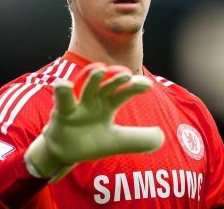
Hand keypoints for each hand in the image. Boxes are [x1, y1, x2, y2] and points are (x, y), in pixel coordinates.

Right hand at [25, 63, 164, 181]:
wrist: (66, 153)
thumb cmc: (92, 140)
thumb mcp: (117, 142)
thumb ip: (138, 139)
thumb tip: (161, 137)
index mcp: (109, 103)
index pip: (124, 92)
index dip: (135, 87)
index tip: (147, 85)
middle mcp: (95, 99)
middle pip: (106, 85)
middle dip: (115, 78)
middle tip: (126, 75)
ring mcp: (79, 103)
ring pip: (86, 87)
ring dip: (92, 78)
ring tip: (100, 70)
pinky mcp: (63, 111)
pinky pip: (63, 100)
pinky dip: (62, 91)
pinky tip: (63, 83)